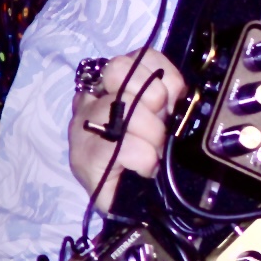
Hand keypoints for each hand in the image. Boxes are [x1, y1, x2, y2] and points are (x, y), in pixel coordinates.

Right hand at [67, 47, 187, 212]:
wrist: (128, 204)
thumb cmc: (145, 156)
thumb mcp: (162, 120)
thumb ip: (167, 97)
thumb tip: (178, 93)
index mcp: (114, 86)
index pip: (138, 56)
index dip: (162, 74)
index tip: (173, 100)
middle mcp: (92, 99)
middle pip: (120, 70)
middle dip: (152, 97)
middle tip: (161, 126)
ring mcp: (82, 127)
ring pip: (120, 105)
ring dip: (150, 132)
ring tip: (154, 150)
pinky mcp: (83, 157)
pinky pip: (119, 144)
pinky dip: (142, 156)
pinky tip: (145, 166)